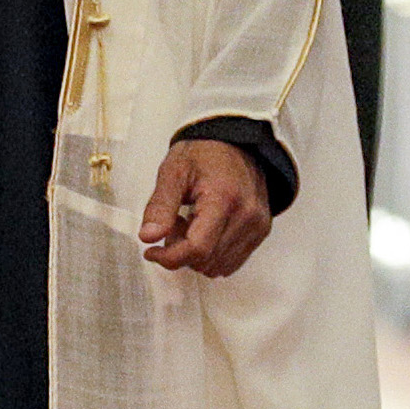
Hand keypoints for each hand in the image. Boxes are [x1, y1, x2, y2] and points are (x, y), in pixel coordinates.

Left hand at [139, 139, 272, 276]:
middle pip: (206, 260)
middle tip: (172, 224)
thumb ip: (160, 206)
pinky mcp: (261, 231)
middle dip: (180, 251)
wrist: (237, 143)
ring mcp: (258, 226)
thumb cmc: (203, 153)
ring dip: (196, 255)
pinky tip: (204, 230)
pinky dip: (212, 254)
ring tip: (189, 224)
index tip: (150, 251)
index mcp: (224, 199)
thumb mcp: (173, 172)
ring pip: (219, 265)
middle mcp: (247, 217)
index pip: (197, 248)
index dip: (169, 257)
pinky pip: (232, 261)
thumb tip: (148, 237)